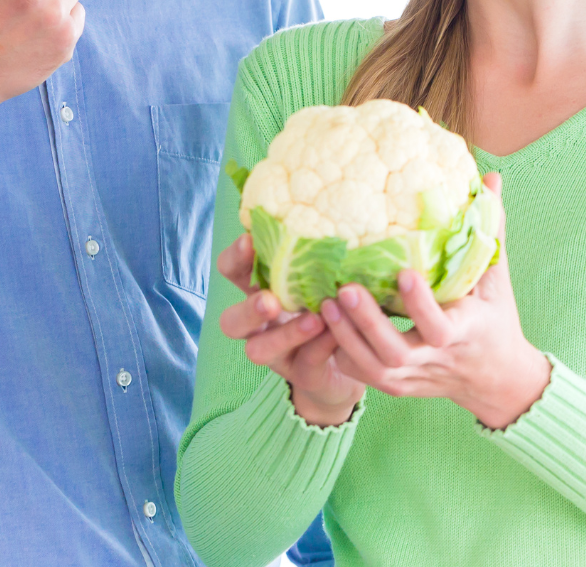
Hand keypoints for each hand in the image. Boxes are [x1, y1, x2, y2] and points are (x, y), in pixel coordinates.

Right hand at [215, 233, 364, 425]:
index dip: (235, 258)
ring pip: (258, 350)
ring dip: (285, 334)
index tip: (250, 241)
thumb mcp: (323, 276)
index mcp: (259, 291)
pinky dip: (321, 346)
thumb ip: (318, 255)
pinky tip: (337, 333)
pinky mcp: (302, 374)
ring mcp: (277, 354)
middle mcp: (259, 325)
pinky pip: (305, 362)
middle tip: (270, 300)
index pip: (232, 271)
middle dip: (248, 309)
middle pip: (231, 321)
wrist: (355, 359)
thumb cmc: (334, 303)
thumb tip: (334, 210)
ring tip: (313, 320)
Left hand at [319, 174, 550, 429]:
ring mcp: (414, 378)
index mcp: (464, 332)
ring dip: (346, 337)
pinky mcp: (397, 386)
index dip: (420, 305)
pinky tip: (322, 325)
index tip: (404, 273)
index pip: (439, 327)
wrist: (496, 382)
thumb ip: (491, 232)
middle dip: (368, 324)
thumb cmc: (495, 322)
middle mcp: (436, 360)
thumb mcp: (496, 281)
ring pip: (373, 368)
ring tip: (324, 303)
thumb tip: (490, 179)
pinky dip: (341, 353)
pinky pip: (363, 375)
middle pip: (396, 353)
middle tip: (344, 289)